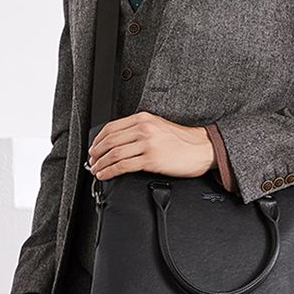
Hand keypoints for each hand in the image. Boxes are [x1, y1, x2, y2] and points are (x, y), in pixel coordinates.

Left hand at [87, 111, 215, 180]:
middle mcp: (144, 129)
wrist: (202, 149)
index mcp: (143, 119)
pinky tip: (106, 175)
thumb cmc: (183, 141)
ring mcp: (147, 144)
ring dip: (101, 164)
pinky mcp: (151, 160)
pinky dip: (110, 171)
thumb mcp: (159, 126)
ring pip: (114, 154)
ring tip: (96, 170)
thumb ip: (139, 129)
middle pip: (110, 140)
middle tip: (92, 160)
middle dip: (96, 153)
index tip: (94, 148)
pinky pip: (123, 166)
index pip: (112, 127)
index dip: (98, 139)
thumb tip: (118, 142)